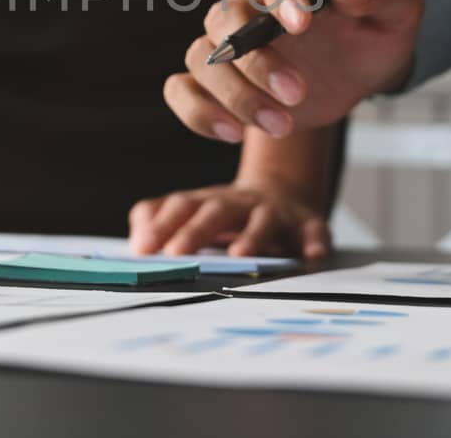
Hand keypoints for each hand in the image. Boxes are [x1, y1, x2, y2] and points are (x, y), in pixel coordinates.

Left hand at [127, 178, 330, 258]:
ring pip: (264, 220)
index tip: (142, 248)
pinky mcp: (308, 224)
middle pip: (216, 211)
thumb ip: (159, 220)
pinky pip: (313, 231)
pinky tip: (311, 257)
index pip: (182, 206)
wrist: (282, 193)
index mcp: (208, 201)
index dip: (162, 225)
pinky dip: (314, 242)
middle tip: (176, 254)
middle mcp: (240, 203)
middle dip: (196, 231)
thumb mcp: (192, 210)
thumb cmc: (226, 213)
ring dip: (252, 237)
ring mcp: (275, 212)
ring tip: (240, 256)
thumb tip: (136, 239)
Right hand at [164, 0, 423, 142]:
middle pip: (224, 18)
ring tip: (282, 125)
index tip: (303, 24)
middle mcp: (249, 5)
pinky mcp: (221, 85)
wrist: (365, 63)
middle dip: (256, 61)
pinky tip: (235, 133)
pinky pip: (183, 90)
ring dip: (234, 95)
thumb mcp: (399, 5)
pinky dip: (197, 113)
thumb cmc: (377, 24)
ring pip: (200, 57)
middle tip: (297, 93)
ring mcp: (230, 45)